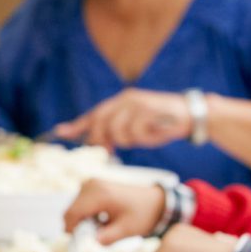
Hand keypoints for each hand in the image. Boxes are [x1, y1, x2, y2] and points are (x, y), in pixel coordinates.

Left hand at [54, 88, 190, 148]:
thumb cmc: (161, 123)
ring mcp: (136, 103)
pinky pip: (135, 132)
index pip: (94, 114)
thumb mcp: (136, 126)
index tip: (59, 132)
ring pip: (117, 130)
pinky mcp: (147, 110)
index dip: (76, 125)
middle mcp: (125, 99)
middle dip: (101, 140)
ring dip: (128, 140)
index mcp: (120, 102)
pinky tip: (155, 133)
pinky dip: (143, 138)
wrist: (191, 114)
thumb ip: (116, 132)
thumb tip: (98, 145)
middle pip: (100, 123)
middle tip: (110, 151)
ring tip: (144, 137)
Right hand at [63, 179, 164, 243]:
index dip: (72, 230)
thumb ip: (107, 238)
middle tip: (99, 234)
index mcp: (98, 194)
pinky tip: (102, 218)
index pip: (72, 214)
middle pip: (71, 211)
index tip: (83, 243)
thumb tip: (92, 241)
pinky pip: (80, 204)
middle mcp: (90, 185)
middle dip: (80, 226)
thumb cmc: (142, 215)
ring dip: (83, 221)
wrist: (155, 201)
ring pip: (74, 208)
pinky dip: (87, 214)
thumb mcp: (127, 230)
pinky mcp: (92, 185)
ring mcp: (90, 183)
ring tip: (103, 225)